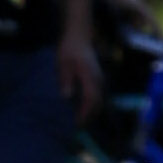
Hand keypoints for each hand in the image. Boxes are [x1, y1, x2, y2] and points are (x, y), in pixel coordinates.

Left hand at [56, 0, 101, 121]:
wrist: (78, 36)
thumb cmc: (68, 49)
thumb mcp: (63, 64)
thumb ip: (66, 80)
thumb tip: (67, 96)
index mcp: (89, 77)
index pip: (91, 100)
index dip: (85, 114)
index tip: (77, 124)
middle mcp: (97, 80)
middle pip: (97, 103)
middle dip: (89, 116)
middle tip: (78, 127)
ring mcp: (98, 78)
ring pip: (98, 99)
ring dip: (91, 110)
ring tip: (80, 119)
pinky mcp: (96, 77)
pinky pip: (97, 94)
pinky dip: (91, 103)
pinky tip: (83, 106)